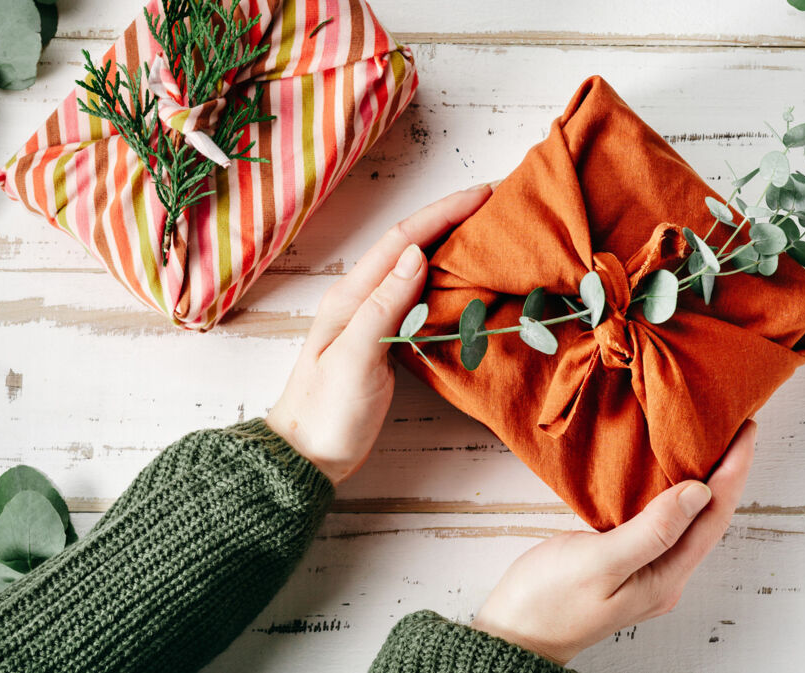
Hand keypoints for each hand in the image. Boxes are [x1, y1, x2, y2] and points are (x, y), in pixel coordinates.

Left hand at [267, 185, 492, 483]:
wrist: (307, 455)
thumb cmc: (325, 412)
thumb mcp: (354, 359)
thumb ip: (383, 306)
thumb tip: (416, 255)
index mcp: (351, 296)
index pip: (403, 240)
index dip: (443, 213)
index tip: (483, 195)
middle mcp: (362, 298)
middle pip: (412, 245)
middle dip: (452, 218)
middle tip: (496, 204)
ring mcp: (373, 318)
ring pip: (418, 267)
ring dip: (452, 245)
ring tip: (490, 233)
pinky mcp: (386, 339)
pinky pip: (421, 296)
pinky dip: (447, 279)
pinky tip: (468, 280)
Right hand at [471, 421, 757, 664]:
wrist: (513, 633)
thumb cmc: (548, 602)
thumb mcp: (599, 563)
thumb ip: (651, 530)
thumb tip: (699, 493)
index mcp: (665, 577)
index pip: (715, 517)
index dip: (734, 471)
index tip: (744, 430)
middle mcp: (665, 574)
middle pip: (709, 517)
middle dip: (726, 471)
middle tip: (734, 425)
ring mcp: (646, 569)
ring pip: (686, 517)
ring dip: (702, 478)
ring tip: (708, 440)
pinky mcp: (626, 560)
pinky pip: (661, 520)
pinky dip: (671, 490)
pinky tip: (666, 471)